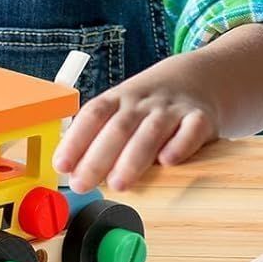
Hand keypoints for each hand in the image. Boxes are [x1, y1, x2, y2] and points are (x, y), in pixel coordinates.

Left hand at [53, 54, 220, 192]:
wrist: (200, 77)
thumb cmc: (151, 106)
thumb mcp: (123, 109)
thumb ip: (100, 138)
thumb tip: (72, 175)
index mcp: (119, 98)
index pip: (93, 114)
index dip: (75, 140)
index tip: (61, 166)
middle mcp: (144, 102)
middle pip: (119, 126)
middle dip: (98, 157)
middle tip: (83, 184)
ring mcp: (173, 109)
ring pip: (151, 131)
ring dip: (132, 158)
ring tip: (118, 184)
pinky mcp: (201, 119)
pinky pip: (191, 130)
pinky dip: (180, 145)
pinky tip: (168, 161)